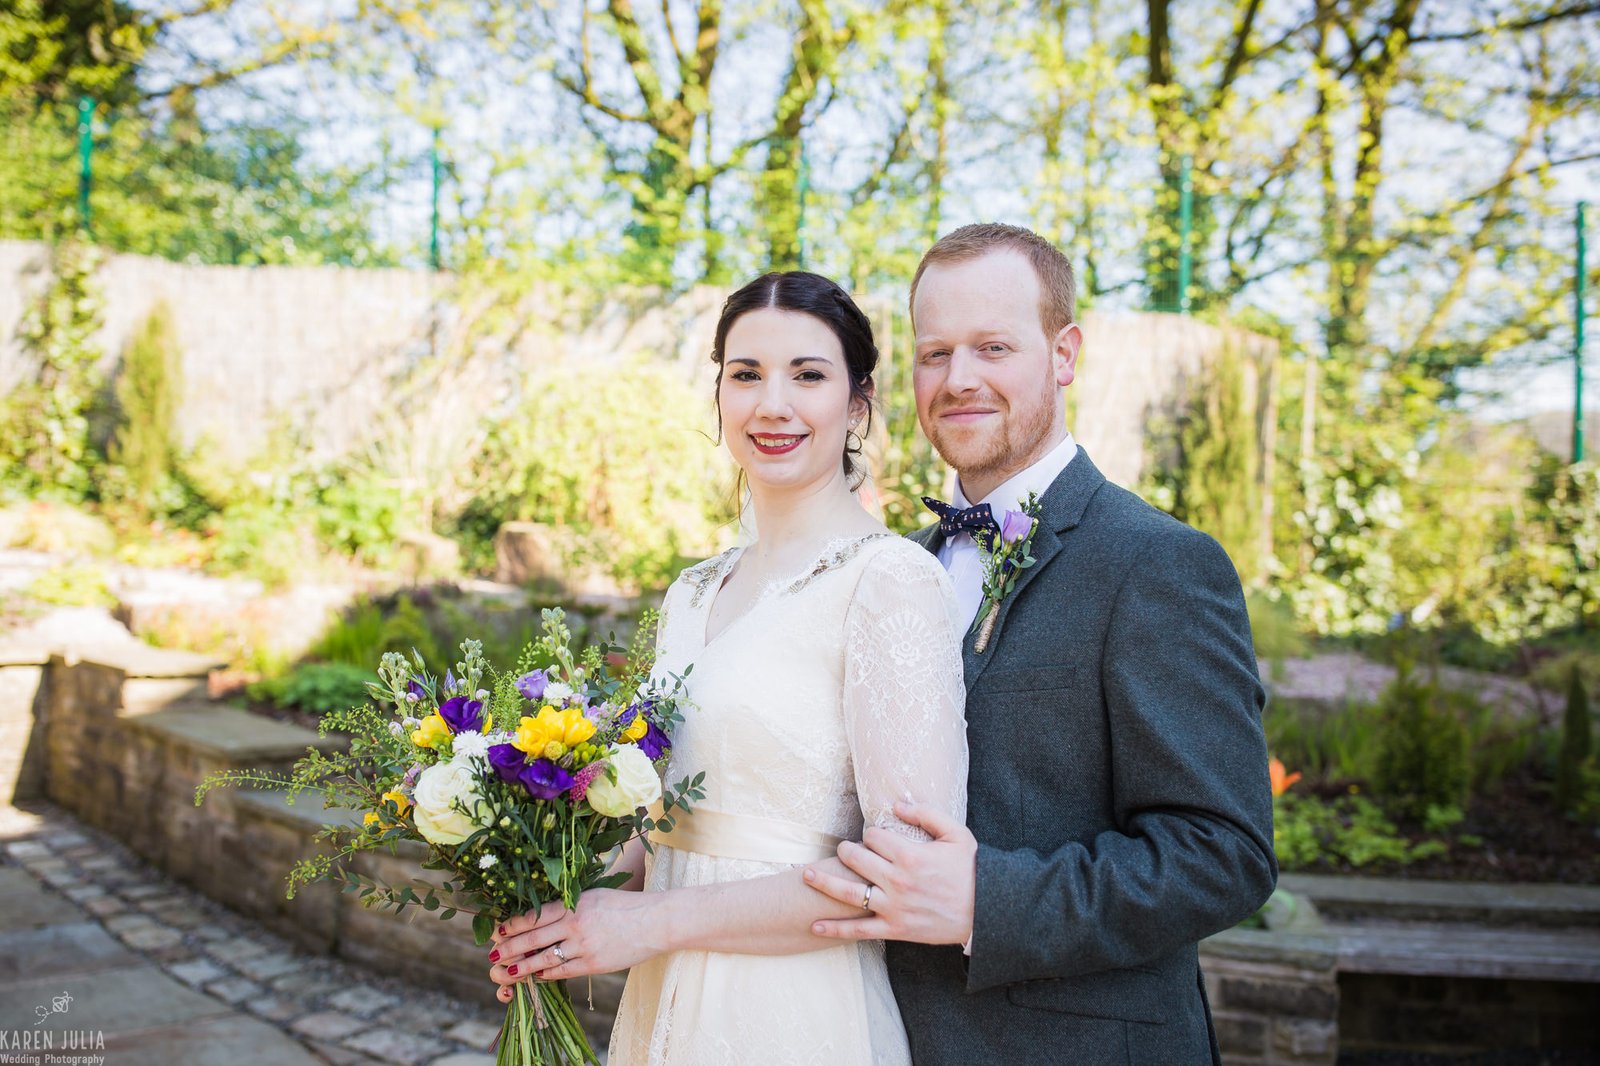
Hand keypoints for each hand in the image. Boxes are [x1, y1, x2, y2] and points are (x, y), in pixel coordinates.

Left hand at [487, 889, 662, 1000]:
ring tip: (507, 972)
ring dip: (523, 966)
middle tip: (492, 956)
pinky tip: (537, 976)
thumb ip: (570, 903)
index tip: (497, 932)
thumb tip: (543, 914)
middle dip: (509, 948)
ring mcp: (584, 945)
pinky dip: (547, 974)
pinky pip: (564, 971)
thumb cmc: (626, 905)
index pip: (535, 916)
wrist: (657, 921)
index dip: (513, 925)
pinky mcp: (594, 964)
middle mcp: (576, 923)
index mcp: (574, 902)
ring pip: (544, 958)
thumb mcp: (594, 895)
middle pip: (533, 938)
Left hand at [804, 801, 976, 945]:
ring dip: (825, 883)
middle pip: (856, 860)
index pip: (874, 837)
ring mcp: (894, 907)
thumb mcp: (956, 834)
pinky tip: (815, 926)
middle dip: (846, 851)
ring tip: (806, 875)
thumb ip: (926, 814)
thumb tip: (897, 803)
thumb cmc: (972, 870)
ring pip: (850, 894)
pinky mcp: (895, 930)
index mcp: (910, 855)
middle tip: (844, 850)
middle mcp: (897, 881)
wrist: (987, 912)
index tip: (874, 837)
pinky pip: (859, 930)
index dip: (871, 834)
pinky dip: (835, 929)